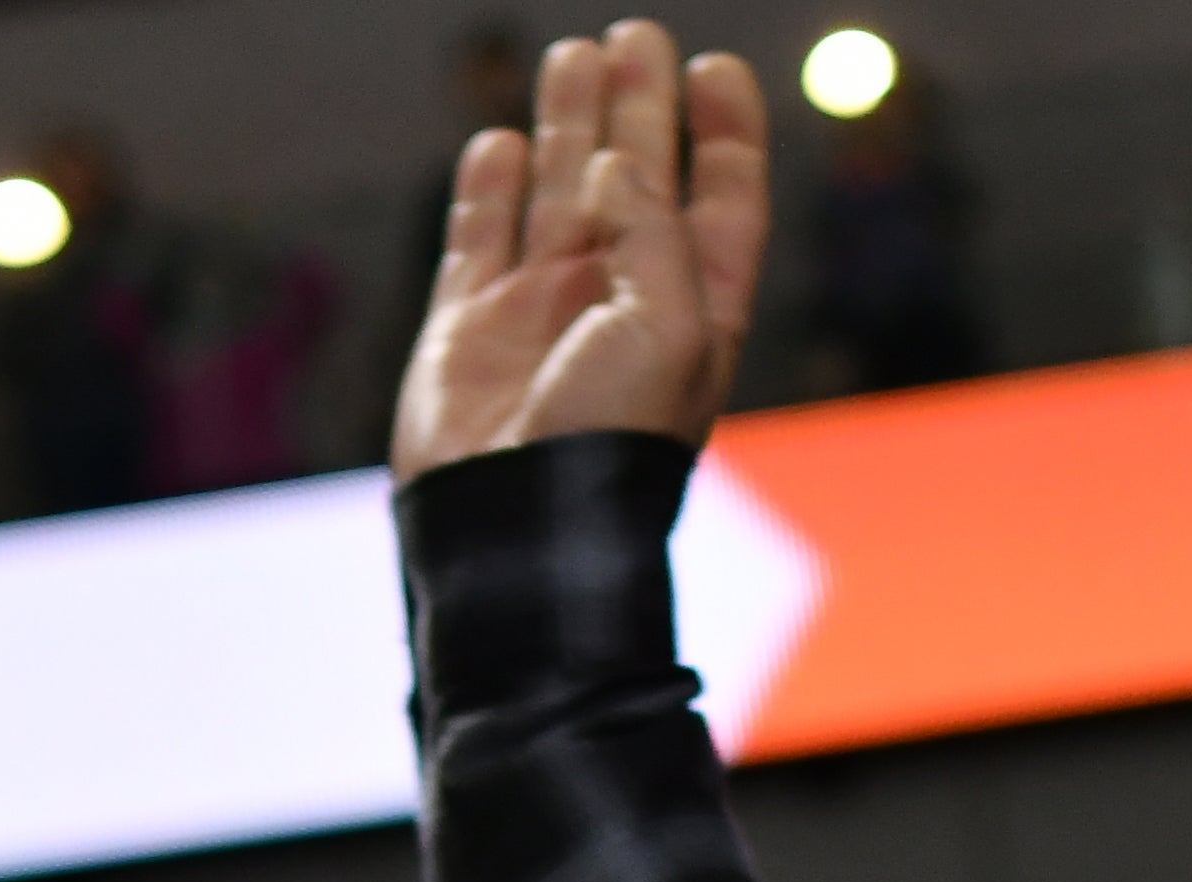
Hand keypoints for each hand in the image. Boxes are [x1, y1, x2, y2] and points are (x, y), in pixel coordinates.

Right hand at [389, 19, 768, 479]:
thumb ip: (652, 233)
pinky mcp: (469, 325)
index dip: (722, 134)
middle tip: (636, 36)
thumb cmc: (612, 437)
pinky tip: (501, 143)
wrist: (517, 522)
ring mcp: (541, 308)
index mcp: (691, 307)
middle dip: (638, 106)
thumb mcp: (669, 326)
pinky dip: (488, 188)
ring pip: (557, 192)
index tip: (715, 68)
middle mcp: (619, 299)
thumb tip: (618, 163)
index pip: (720, 201)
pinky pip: (479, 237)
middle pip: (636, 178)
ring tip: (573, 55)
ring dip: (567, 124)